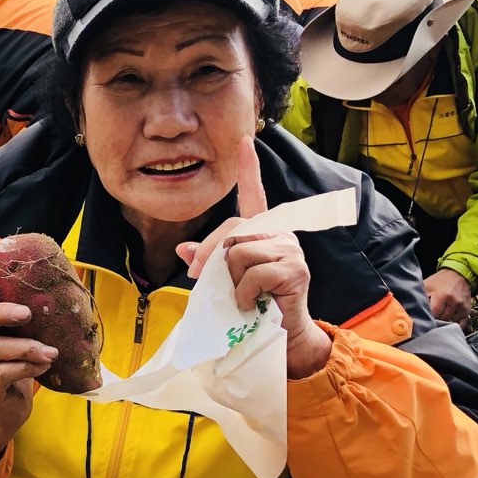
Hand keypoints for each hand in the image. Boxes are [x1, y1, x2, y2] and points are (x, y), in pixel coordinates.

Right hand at [0, 261, 51, 464]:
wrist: (4, 411)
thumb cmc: (10, 368)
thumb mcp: (9, 340)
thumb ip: (16, 320)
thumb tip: (51, 288)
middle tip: (27, 313)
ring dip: (27, 347)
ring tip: (51, 351)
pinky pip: (5, 372)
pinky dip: (28, 367)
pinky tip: (44, 365)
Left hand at [176, 136, 331, 377]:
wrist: (281, 336)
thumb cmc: (252, 307)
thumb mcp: (223, 282)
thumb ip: (207, 263)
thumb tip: (183, 250)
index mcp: (262, 232)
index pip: (253, 194)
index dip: (248, 168)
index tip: (244, 140)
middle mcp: (279, 234)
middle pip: (232, 230)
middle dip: (209, 255)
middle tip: (200, 279)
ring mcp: (289, 249)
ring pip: (238, 253)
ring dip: (231, 281)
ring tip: (244, 297)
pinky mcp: (294, 269)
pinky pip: (251, 273)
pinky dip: (244, 294)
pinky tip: (253, 305)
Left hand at [424, 269, 473, 325]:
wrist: (458, 274)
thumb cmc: (439, 281)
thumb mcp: (426, 286)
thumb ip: (420, 298)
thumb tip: (413, 311)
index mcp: (442, 295)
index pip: (434, 315)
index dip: (427, 318)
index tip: (423, 318)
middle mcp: (454, 302)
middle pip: (442, 320)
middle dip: (435, 320)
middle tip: (429, 318)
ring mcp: (462, 306)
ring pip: (450, 322)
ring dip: (443, 322)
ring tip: (438, 316)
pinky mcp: (467, 309)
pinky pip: (460, 323)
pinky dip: (453, 323)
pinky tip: (448, 319)